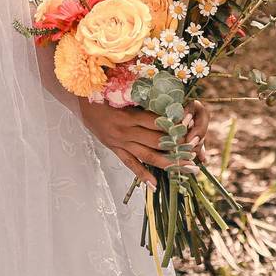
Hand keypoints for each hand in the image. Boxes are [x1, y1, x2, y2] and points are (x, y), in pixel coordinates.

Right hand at [79, 99, 210, 186]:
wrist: (80, 101)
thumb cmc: (103, 92)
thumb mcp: (122, 90)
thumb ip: (142, 96)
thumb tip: (166, 94)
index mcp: (128, 116)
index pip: (157, 123)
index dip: (175, 125)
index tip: (191, 125)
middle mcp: (125, 132)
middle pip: (157, 141)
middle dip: (178, 146)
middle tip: (196, 150)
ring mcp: (120, 143)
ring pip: (147, 156)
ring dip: (168, 163)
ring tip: (187, 168)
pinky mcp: (115, 150)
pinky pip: (130, 165)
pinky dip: (142, 175)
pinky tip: (155, 186)